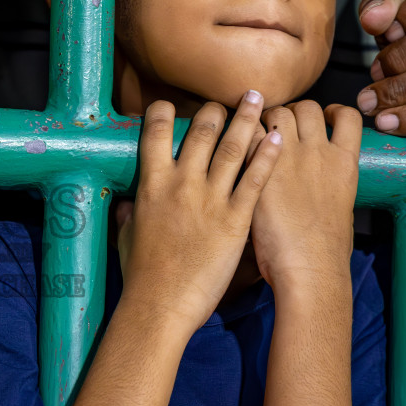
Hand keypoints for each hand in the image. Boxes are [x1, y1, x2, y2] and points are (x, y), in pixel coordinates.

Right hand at [118, 93, 282, 325]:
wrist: (161, 306)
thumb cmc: (142, 275)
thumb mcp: (128, 236)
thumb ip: (131, 212)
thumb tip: (128, 202)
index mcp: (151, 185)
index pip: (155, 131)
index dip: (165, 111)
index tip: (174, 105)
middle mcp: (181, 183)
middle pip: (201, 130)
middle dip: (215, 109)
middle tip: (227, 100)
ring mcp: (210, 199)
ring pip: (232, 146)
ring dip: (246, 119)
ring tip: (258, 99)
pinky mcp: (236, 219)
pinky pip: (255, 179)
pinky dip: (267, 155)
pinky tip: (277, 138)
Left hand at [251, 102, 360, 289]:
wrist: (309, 268)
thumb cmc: (326, 251)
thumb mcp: (341, 207)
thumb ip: (331, 184)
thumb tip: (322, 182)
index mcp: (346, 162)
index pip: (347, 116)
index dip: (332, 111)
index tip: (324, 116)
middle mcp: (320, 151)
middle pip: (307, 108)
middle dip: (292, 111)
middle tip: (279, 126)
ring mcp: (290, 157)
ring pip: (278, 112)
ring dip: (267, 116)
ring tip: (257, 131)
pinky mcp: (260, 168)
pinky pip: (249, 132)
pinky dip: (243, 131)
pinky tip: (238, 141)